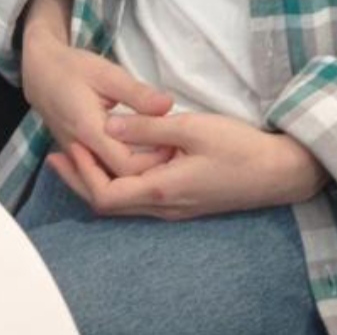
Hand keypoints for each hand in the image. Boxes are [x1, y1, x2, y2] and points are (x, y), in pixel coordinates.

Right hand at [21, 0, 173, 177]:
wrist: (40, 73)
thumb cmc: (75, 69)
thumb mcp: (108, 74)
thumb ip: (137, 93)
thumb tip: (168, 106)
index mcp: (89, 130)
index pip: (126, 165)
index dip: (153, 160)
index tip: (174, 143)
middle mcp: (81, 151)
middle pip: (120, 179)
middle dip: (149, 171)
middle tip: (174, 152)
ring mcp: (77, 156)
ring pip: (110, 180)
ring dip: (137, 173)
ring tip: (163, 154)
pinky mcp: (78, 156)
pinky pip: (102, 173)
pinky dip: (123, 170)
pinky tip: (144, 156)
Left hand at [46, 112, 328, 219]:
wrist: (279, 173)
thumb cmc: (238, 147)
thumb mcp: (191, 128)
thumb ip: (147, 128)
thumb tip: (107, 127)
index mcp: (161, 190)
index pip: (104, 195)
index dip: (82, 173)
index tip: (68, 144)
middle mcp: (163, 207)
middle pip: (108, 204)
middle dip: (80, 179)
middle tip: (56, 154)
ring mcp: (176, 208)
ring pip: (124, 203)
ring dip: (98, 180)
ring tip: (80, 154)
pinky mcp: (186, 202)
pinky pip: (141, 198)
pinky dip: (121, 180)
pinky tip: (122, 160)